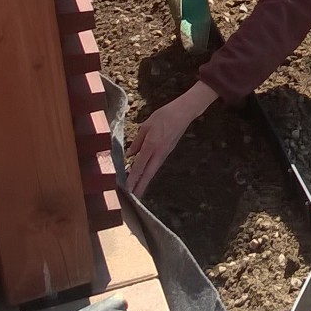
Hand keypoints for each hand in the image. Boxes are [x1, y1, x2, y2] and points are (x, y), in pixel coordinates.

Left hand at [127, 82, 219, 196]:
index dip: (132, 178)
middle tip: (133, 199)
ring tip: (137, 190)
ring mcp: (165, 153)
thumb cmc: (164, 115)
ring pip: (153, 170)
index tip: (127, 189)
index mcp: (151, 145)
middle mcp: (159, 152)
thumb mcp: (146, 125)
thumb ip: (137, 141)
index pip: (139, 166)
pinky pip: (157, 164)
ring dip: (145, 181)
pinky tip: (145, 175)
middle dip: (140, 187)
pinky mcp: (168, 151)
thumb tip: (130, 154)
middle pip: (148, 174)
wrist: (184, 112)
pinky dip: (150, 171)